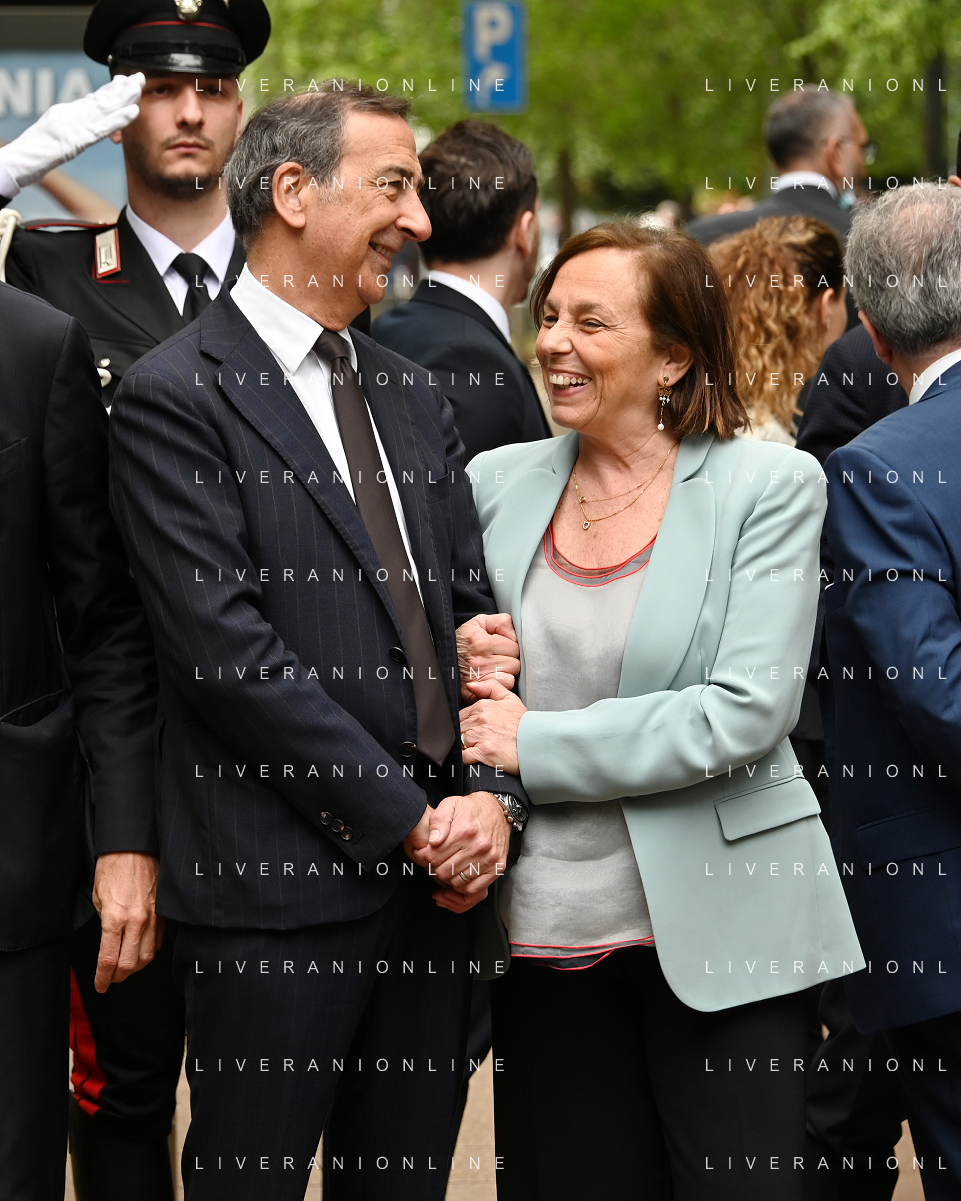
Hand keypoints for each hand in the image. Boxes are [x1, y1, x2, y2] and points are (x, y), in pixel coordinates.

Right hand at [0, 73, 142, 195]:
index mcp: (68, 113)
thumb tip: (83, 119)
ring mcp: (75, 125)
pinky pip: (103, 128)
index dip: (110, 90)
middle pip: (102, 99)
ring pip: (104, 109)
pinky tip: (133, 112)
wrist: (20, 161)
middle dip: (122, 89)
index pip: (93, 99)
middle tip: (139, 77)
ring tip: (139, 87)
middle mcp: (72, 114)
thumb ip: (71, 126)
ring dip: (124, 98)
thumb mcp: (56, 134)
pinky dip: (119, 119)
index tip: (124, 82)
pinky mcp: (78, 139)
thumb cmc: (35, 152)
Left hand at [92, 851, 160, 993]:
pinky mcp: (164, 911)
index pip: (109, 959)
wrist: (134, 847)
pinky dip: (149, 950)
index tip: (100, 985)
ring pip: (148, 955)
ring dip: (135, 967)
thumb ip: (105, 923)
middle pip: (130, 964)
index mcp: (115, 918)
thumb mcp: (98, 897)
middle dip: (119, 976)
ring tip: (126, 968)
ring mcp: (154, 916)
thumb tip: (110, 940)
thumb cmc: (113, 867)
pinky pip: (159, 939)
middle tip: (111, 979)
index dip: (103, 977)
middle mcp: (137, 920)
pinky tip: (141, 950)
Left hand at [408, 791, 511, 912]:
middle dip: (435, 869)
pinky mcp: (497, 867)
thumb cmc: (472, 809)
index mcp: (464, 831)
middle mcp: (478, 846)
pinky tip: (458, 878)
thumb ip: (438, 821)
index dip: (424, 858)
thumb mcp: (450, 804)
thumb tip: (433, 841)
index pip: (434, 857)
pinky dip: (463, 887)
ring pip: (457, 882)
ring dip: (448, 878)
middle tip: (435, 863)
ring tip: (446, 868)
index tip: (423, 855)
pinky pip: (474, 889)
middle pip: (444, 872)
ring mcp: (489, 858)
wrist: (498, 810)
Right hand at [456, 613, 520, 699]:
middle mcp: (480, 661)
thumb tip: (515, 634)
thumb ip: (500, 622)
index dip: (509, 646)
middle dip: (509, 661)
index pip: (514, 646)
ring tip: (493, 669)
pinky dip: (499, 685)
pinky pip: (502, 688)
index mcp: (481, 642)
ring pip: (511, 677)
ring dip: (505, 674)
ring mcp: (479, 678)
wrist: (439, 661)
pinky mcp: (478, 692)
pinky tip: (490, 678)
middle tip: (497, 659)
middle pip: (515, 664)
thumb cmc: (460, 643)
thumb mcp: (477, 623)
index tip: (500, 648)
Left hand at [459, 678, 525, 774]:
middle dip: (463, 735)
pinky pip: (463, 757)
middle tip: (475, 741)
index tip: (472, 729)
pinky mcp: (482, 753)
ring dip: (464, 747)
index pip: (460, 715)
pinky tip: (474, 758)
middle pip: (458, 729)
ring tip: (476, 749)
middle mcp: (480, 720)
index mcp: (483, 706)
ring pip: (459, 742)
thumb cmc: (524, 724)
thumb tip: (470, 685)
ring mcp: (480, 737)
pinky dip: (465, 759)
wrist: (535, 744)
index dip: (464, 724)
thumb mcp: (510, 699)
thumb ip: (490, 687)